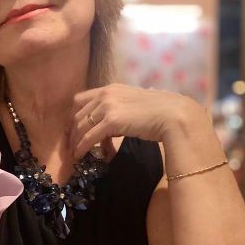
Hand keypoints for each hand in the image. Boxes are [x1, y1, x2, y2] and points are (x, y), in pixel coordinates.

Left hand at [69, 83, 201, 158]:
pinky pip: (89, 137)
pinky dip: (82, 147)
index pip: (81, 100)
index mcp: (110, 88)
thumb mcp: (133, 105)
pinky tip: (79, 156)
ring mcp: (107, 106)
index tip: (73, 130)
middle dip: (72, 132)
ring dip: (75, 142)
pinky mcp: (111, 121)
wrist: (174, 115)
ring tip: (74, 154)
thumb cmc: (159, 111)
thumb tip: (112, 128)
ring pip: (81, 126)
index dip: (74, 116)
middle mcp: (105, 94)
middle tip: (71, 146)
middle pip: (78, 114)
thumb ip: (119, 111)